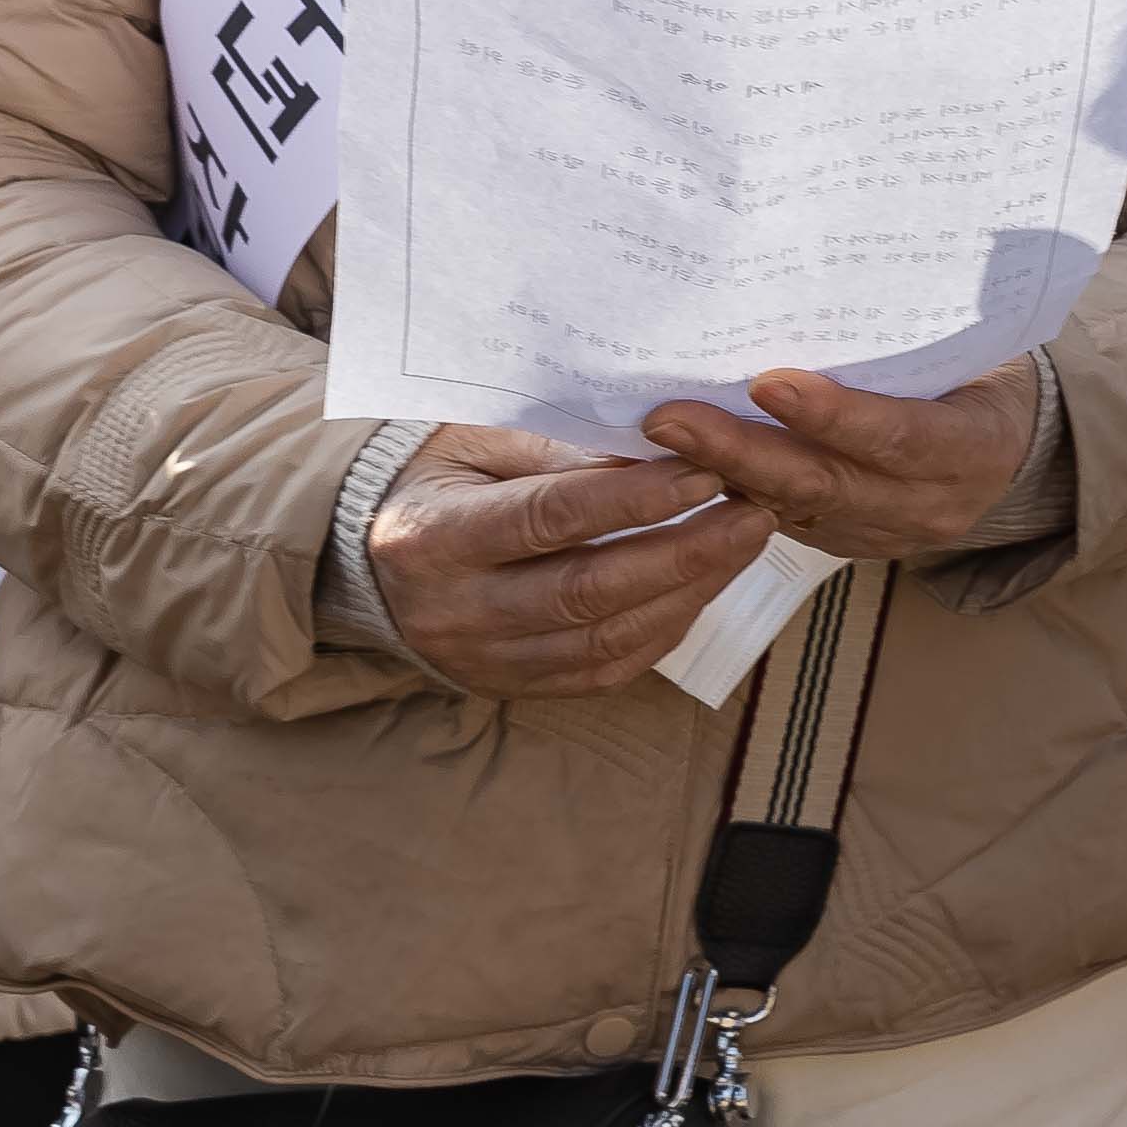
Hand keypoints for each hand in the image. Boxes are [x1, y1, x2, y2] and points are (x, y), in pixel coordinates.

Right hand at [363, 426, 778, 698]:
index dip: (635, 499)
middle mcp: (452, 610)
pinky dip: (663, 630)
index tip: (708, 471)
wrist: (372, 550)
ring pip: (603, 640)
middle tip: (754, 513)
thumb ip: (562, 451)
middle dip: (684, 554)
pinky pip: (602, 670)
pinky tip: (704, 586)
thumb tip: (664, 455)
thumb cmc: (441, 474)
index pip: (549, 519)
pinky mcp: (509, 686)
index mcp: (434, 536)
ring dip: (689, 593)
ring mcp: (479, 659)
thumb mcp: (480, 440)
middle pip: (586, 592)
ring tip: (744, 543)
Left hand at [642, 361, 1040, 564]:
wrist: (1015, 449)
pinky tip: (674, 467)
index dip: (833, 416)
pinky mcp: (847, 545)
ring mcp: (885, 534)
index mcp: (973, 448)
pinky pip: (780, 523)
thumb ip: (905, 348)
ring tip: (657, 440)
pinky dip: (727, 493)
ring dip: (718, 473)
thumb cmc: (982, 376)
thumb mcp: (971, 356)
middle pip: (824, 483)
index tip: (767, 383)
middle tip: (670, 417)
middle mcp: (929, 504)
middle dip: (740, 451)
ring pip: (791, 509)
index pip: (898, 436)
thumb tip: (814, 293)